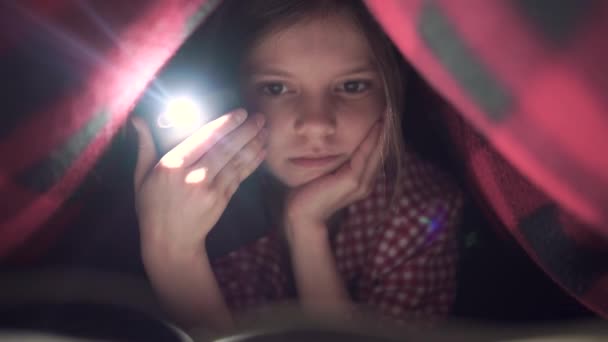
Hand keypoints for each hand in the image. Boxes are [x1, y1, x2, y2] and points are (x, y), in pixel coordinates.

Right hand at [132, 109, 266, 259]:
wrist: (170, 241)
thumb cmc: (153, 207)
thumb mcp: (141, 177)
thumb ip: (144, 146)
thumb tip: (137, 120)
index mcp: (172, 166)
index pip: (204, 138)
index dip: (225, 124)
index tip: (240, 113)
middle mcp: (193, 176)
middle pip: (225, 147)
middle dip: (245, 130)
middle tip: (260, 117)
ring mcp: (210, 189)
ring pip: (236, 161)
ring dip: (253, 144)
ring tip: (265, 130)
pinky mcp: (222, 200)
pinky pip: (240, 176)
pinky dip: (252, 163)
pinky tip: (262, 151)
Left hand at [284, 121, 382, 235]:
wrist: (302, 214)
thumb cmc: (309, 191)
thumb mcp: (326, 170)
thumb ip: (336, 159)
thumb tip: (334, 139)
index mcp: (361, 178)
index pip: (375, 152)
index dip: (381, 133)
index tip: (384, 112)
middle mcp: (366, 181)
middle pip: (381, 150)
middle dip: (386, 129)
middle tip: (391, 107)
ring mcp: (362, 182)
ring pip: (377, 151)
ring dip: (384, 131)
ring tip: (388, 112)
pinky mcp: (354, 181)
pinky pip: (365, 155)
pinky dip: (372, 140)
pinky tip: (377, 126)